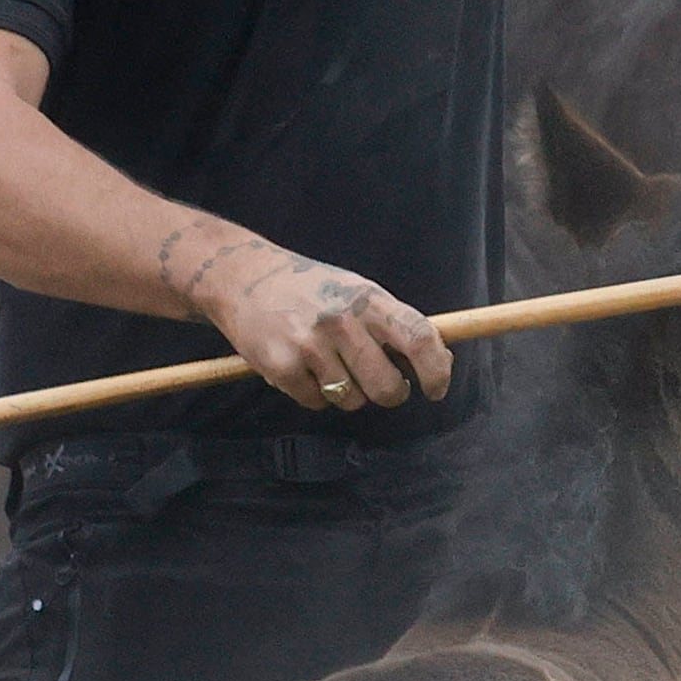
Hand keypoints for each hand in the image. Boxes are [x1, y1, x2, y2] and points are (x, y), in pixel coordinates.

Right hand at [178, 222, 449, 411]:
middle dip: (390, 394)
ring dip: (347, 393)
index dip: (436, 369)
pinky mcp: (282, 367)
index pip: (418, 336)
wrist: (243, 277)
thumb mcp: (355, 290)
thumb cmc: (309, 288)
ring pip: (351, 400)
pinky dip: (314, 394)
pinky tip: (301, 367)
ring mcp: (309, 345)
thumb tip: (437, 360)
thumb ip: (391, 322)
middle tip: (381, 385)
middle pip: (386, 386)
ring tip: (328, 365)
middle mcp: (341, 321)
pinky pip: (316, 403)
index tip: (436, 389)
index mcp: (367, 298)